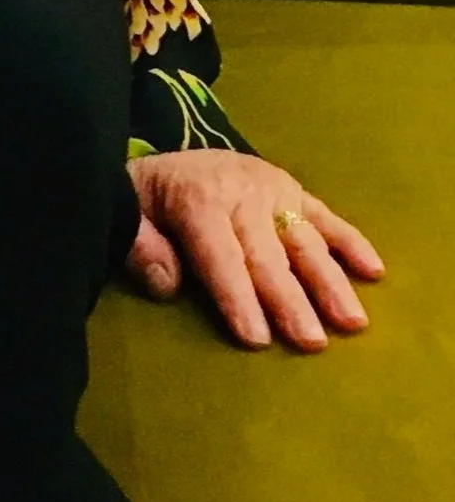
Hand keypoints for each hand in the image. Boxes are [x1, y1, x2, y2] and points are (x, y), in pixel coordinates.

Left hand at [125, 149, 383, 350]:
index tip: (255, 338)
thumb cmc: (147, 200)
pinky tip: (374, 271)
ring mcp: (272, 189)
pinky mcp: (293, 190)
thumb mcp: (127, 212)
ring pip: (303, 240)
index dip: (235, 296)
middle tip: (311, 342)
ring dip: (329, 281)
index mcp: (196, 198)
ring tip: (351, 321)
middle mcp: (240, 191)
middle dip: (289, 300)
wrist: (164, 159)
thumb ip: (139, 246)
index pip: (218, 255)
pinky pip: (326, 217)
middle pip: (266, 255)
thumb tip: (167, 284)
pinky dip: (351, 242)